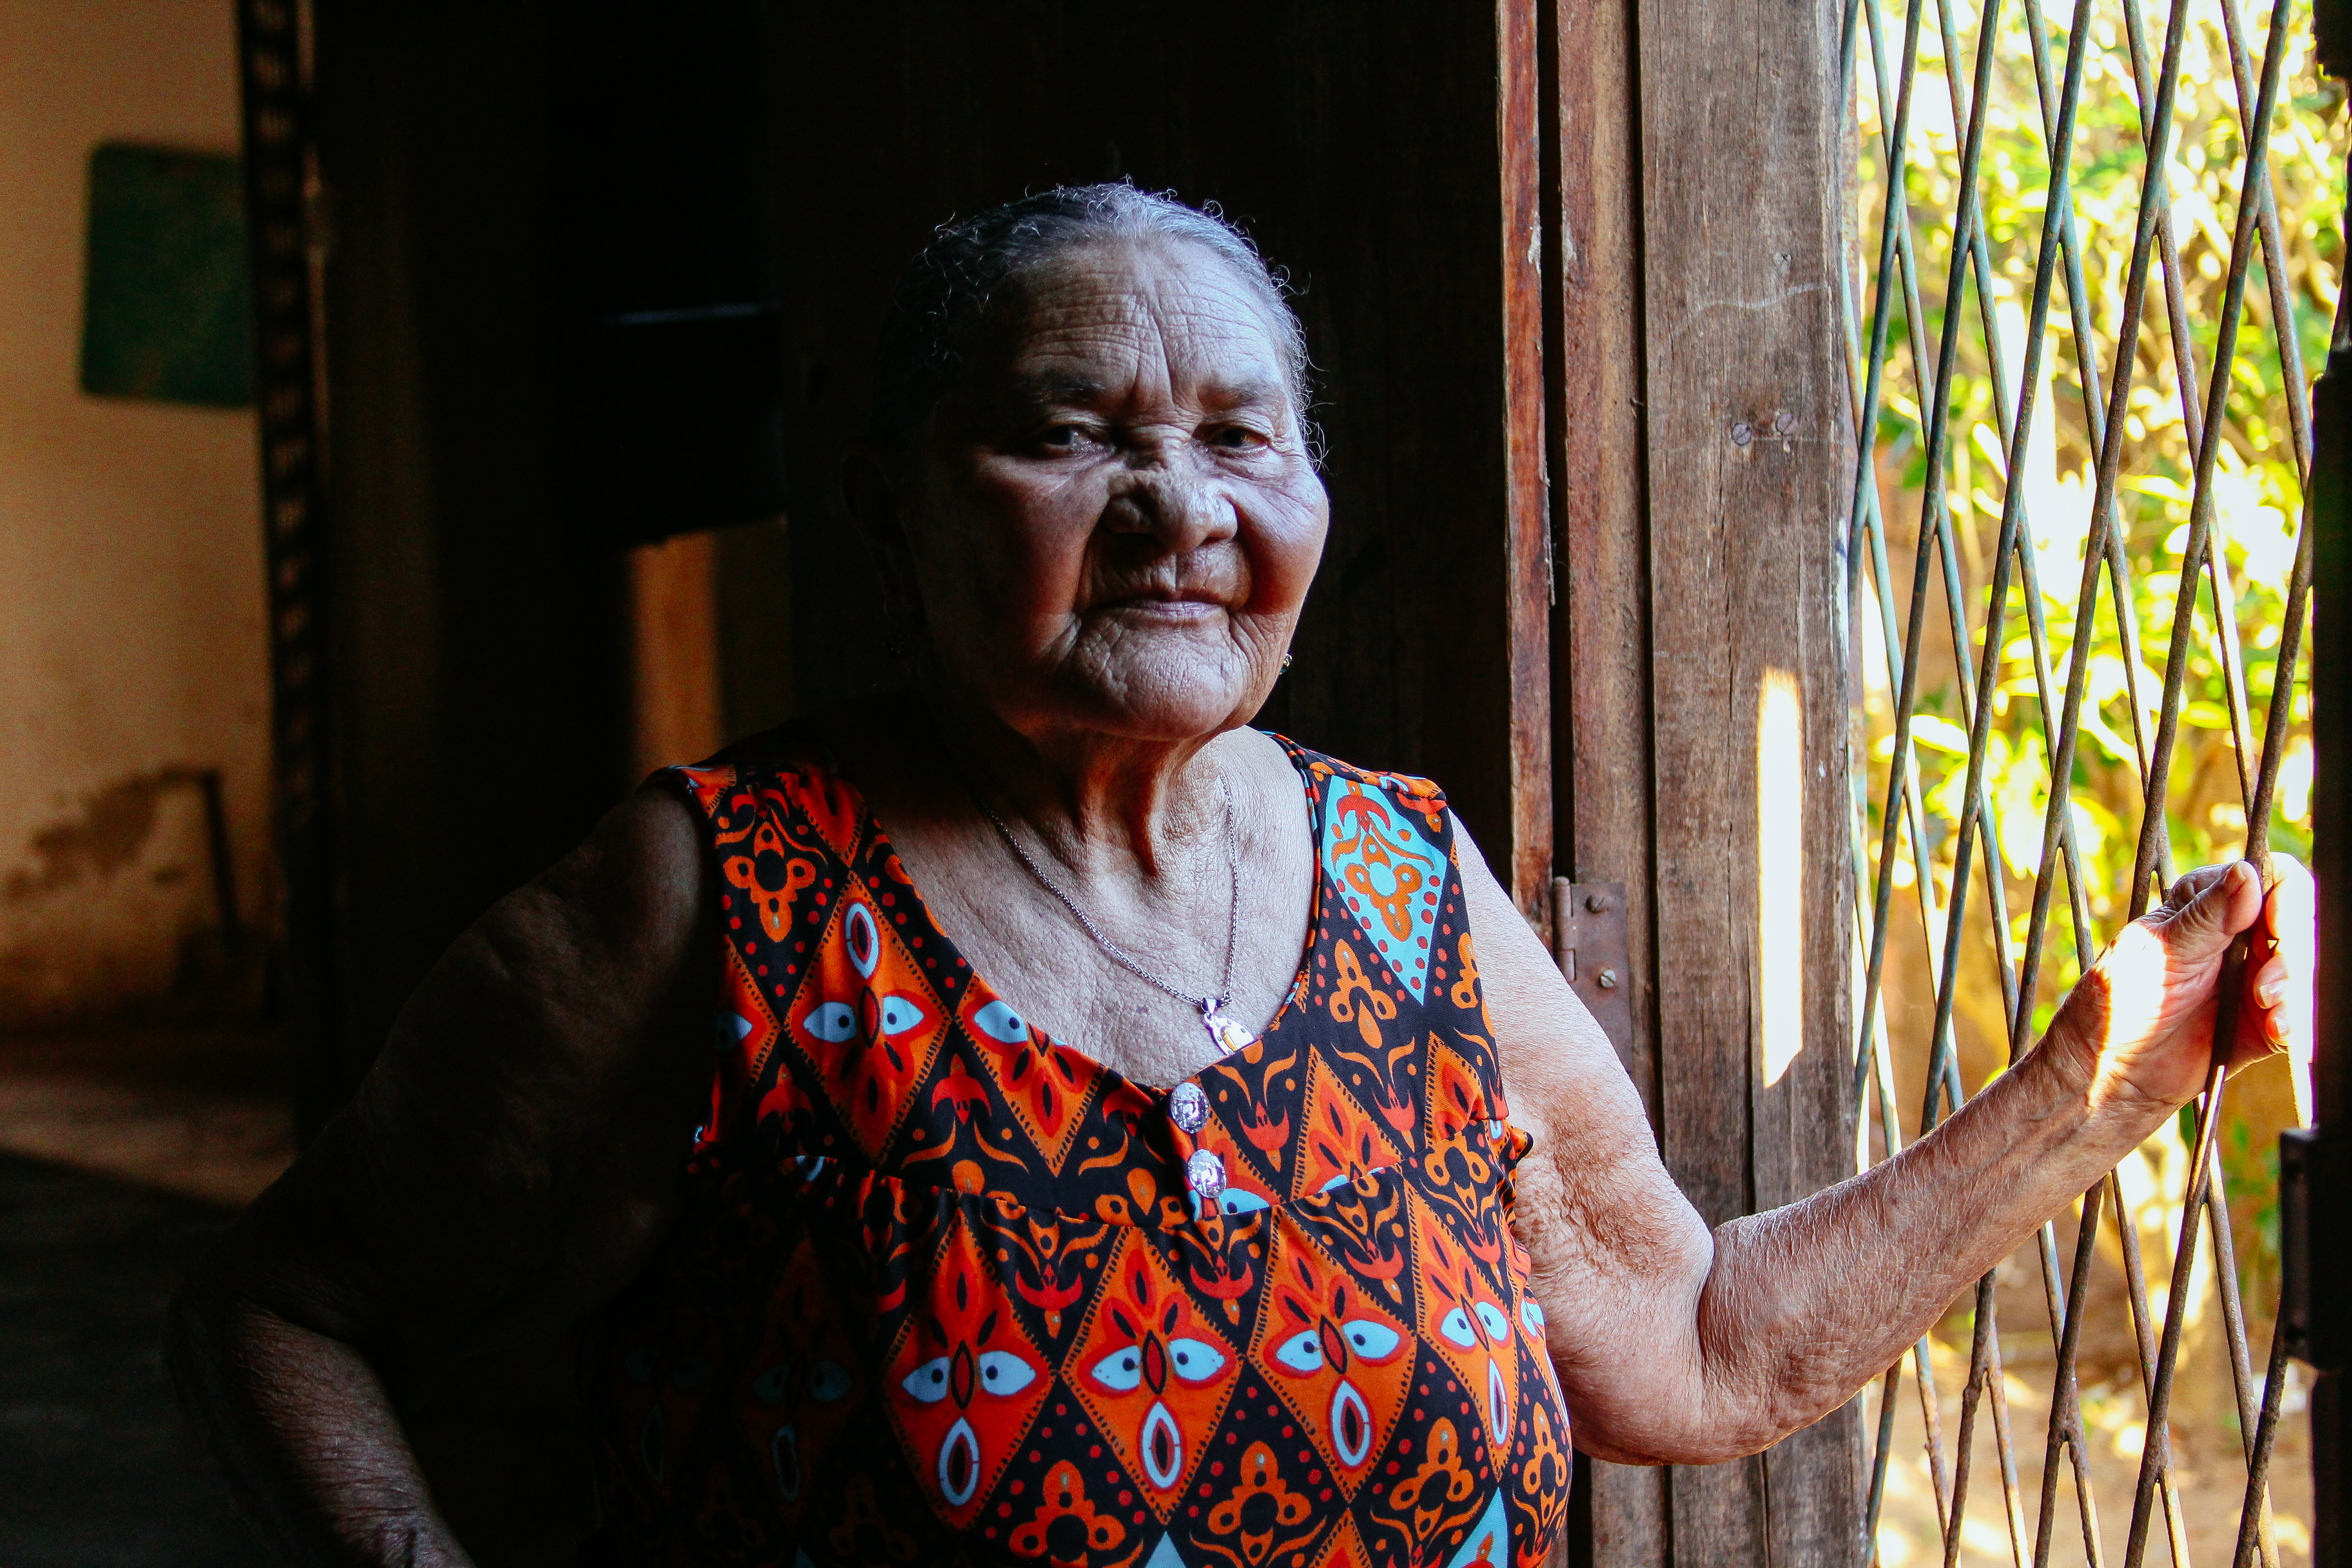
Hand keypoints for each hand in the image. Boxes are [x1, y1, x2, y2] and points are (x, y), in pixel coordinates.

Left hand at [2044, 856, 2313, 1114]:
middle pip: (2298, 923)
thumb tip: (2245, 871)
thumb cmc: (2119, 1001)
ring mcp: (2255, 977)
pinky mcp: (2265, 1019)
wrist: (2110, 1069)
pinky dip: (2294, 1019)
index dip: (2286, 897)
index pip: (2271, 878)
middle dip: (2292, 950)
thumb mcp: (2159, 951)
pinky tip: (2275, 1029)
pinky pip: (2298, 1012)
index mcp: (2209, 903)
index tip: (2275, 927)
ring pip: (2305, 967)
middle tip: (2265, 982)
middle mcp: (2239, 935)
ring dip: (2293, 985)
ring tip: (2263, 1003)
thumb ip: (2207, 915)